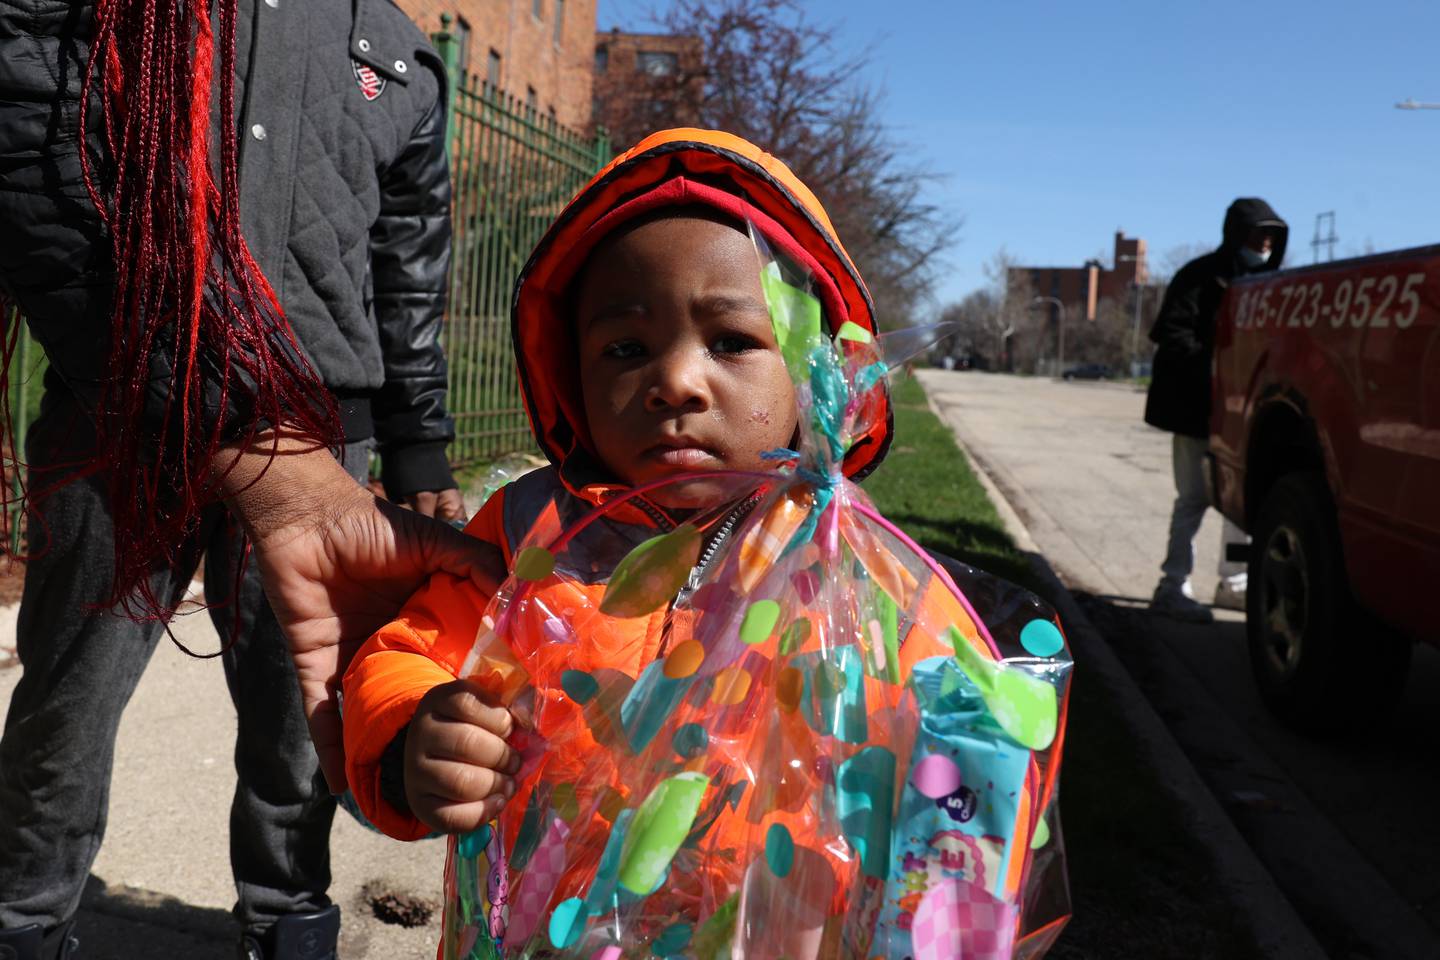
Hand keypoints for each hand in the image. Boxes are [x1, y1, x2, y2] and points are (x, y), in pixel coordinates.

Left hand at [216, 437, 504, 792]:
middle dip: (432, 729)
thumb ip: (476, 563)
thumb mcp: (435, 542)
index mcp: (421, 617)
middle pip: (414, 693)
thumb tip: (522, 590)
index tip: (502, 718)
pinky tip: (345, 785)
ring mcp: (352, 657)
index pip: (451, 659)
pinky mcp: (315, 663)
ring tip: (411, 791)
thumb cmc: (370, 524)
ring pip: (371, 712)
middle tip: (464, 765)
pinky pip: (322, 712)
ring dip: (385, 747)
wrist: (306, 516)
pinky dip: (330, 746)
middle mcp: (390, 643)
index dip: (472, 686)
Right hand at [405, 679, 521, 833]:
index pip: (465, 702)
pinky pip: (452, 816)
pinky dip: (483, 812)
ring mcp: (416, 771)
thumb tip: (529, 718)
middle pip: (466, 742)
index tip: (509, 728)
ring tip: (509, 784)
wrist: (435, 760)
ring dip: (495, 784)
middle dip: (502, 755)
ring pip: (461, 781)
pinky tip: (497, 802)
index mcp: (438, 701)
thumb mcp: (485, 709)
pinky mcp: (420, 805)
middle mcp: (421, 734)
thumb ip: (509, 707)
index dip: (497, 718)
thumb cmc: (472, 729)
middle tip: (515, 762)